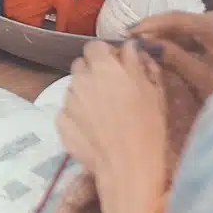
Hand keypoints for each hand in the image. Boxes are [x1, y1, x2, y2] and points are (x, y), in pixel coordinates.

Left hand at [58, 42, 166, 212]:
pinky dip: (77, 116)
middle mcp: (80, 79)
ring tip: (103, 115)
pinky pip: (67, 112)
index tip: (115, 66)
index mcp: (102, 66)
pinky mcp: (60, 123)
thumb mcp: (152, 89)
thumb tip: (128, 47)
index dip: (104, 55)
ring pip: (73, 89)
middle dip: (92, 73)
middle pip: (80, 66)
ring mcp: (67, 102)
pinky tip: (93, 130)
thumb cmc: (148, 126)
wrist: (129, 166)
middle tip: (110, 90)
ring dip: (85, 94)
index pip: (93, 46)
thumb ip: (137, 62)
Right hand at [132, 10, 212, 100]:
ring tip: (141, 44)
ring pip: (182, 28)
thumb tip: (146, 43)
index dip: (150, 25)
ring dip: (162, 36)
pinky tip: (159, 49)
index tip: (129, 32)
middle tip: (131, 39)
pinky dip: (174, 42)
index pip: (175, 19)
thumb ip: (173, 56)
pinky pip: (189, 35)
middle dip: (154, 30)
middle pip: (177, 21)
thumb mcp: (200, 75)